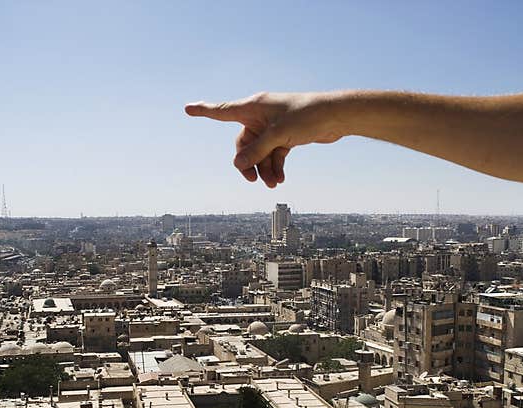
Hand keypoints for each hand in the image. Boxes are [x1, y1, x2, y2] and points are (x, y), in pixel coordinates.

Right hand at [185, 91, 344, 187]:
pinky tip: (280, 179)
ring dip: (264, 169)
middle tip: (254, 181)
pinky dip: (275, 166)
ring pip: (259, 152)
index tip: (187, 109)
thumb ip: (257, 150)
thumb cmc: (308, 116)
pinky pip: (272, 154)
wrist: (336, 117)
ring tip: (273, 184)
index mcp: (254, 107)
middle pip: (243, 143)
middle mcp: (261, 115)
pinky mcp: (285, 135)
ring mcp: (273, 126)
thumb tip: (237, 165)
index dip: (204, 111)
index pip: (223, 111)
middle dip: (249, 163)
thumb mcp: (279, 135)